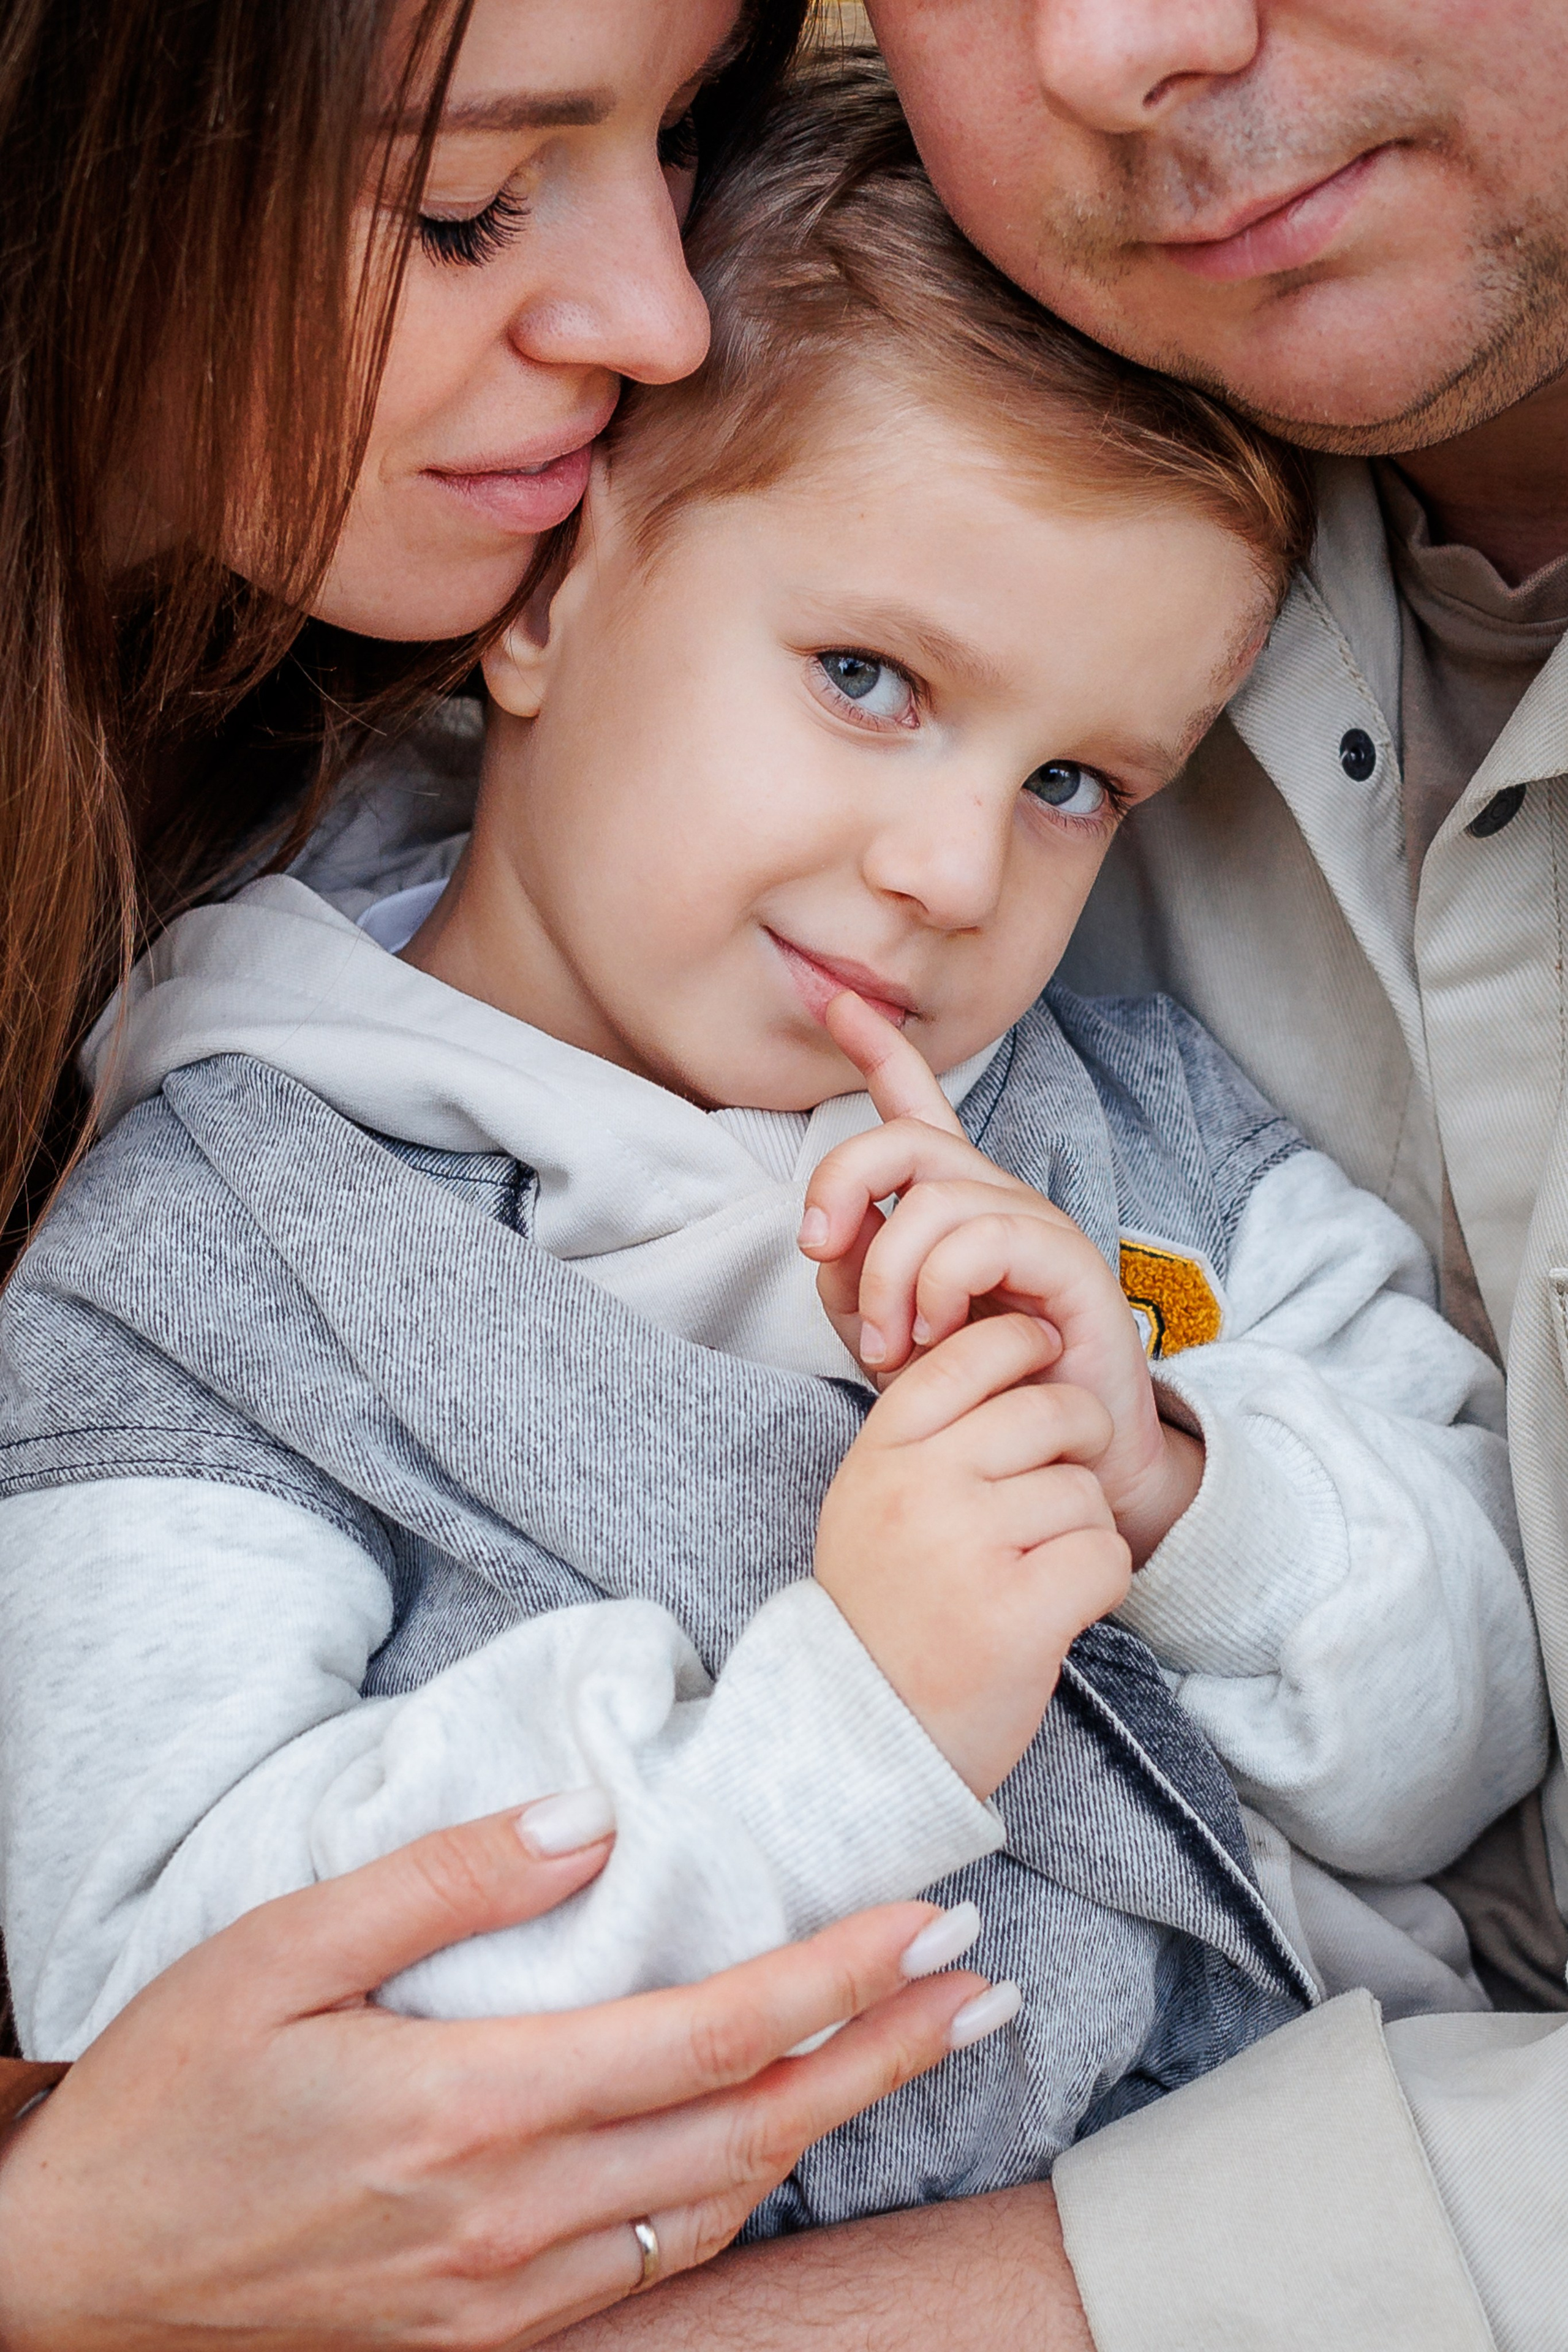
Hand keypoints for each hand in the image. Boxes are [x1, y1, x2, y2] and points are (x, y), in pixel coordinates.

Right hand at [0, 1809, 992, 2351]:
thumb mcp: (272, 1954)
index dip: (833, 1978)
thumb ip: (438, 1883)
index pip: (705, 2037)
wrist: (79, 2278)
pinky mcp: (490, 2337)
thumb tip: (585, 1824)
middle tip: (979, 1984)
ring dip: (832, 2120)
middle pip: (749, 2129)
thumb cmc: (171, 2098)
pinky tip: (780, 2139)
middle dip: (882, 2050)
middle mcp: (513, 2219)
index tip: (926, 1923)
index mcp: (469, 2111)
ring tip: (918, 2048)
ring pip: (719, 2205)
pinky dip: (741, 2192)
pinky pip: (657, 2263)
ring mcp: (507, 2296)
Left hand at [800, 992, 1202, 1564]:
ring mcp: (1034, 1225)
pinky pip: (984, 1239)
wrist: (1060, 1464)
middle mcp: (993, 1199)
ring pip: (932, 1200)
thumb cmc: (975, 1396)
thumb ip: (851, 1278)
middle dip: (840, 1184)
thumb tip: (830, 1233)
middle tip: (819, 1253)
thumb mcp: (885, 1335)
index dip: (878, 1050)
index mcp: (950, 1205)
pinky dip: (940, 1287)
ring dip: (890, 1275)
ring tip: (892, 1344)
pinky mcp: (1068, 1263)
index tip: (837, 1002)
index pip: (915, 1108)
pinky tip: (938, 1335)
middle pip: (902, 1144)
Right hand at [814, 1312, 1131, 1795]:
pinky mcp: (1017, 1614)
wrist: (858, 1735)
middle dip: (1078, 1444)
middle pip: (1049, 1412)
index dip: (1022, 1345)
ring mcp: (966, 1548)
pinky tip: (1062, 1610)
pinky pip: (1106, 1557)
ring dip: (1083, 1532)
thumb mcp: (872, 1502)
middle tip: (1061, 1493)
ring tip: (1038, 1574)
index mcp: (881, 1454)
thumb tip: (1013, 1351)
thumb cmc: (883, 1613)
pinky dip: (1102, 1585)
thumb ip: (928, 1435)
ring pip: (1084, 1493)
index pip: (969, 1353)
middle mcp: (919, 1488)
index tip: (1044, 1363)